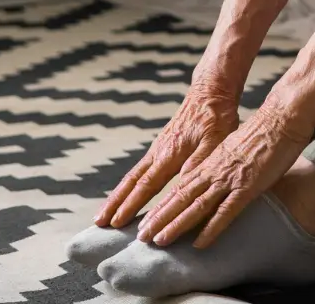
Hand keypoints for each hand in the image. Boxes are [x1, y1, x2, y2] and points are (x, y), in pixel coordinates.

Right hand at [95, 82, 240, 228]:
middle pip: (131, 182)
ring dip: (119, 195)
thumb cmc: (216, 117)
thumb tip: (181, 188)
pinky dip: (130, 184)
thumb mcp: (214, 142)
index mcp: (170, 154)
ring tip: (106, 212)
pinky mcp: (162, 145)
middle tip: (99, 223)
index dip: (131, 205)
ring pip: (133, 175)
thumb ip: (198, 164)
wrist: (210, 92)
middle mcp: (158, 152)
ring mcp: (158, 148)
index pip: (146, 185)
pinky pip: (141, 168)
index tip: (117, 223)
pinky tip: (129, 192)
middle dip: (115, 203)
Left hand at [137, 99, 310, 247]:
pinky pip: (225, 211)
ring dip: (176, 224)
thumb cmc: (263, 133)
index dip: (163, 205)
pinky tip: (199, 243)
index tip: (148, 220)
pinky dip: (211, 228)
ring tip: (159, 240)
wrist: (280, 119)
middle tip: (142, 236)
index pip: (180, 187)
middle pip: (180, 197)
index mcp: (210, 161)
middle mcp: (214, 171)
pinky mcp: (246, 186)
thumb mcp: (234, 148)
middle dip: (159, 218)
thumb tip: (217, 177)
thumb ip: (222, 164)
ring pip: (196, 205)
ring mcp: (229, 179)